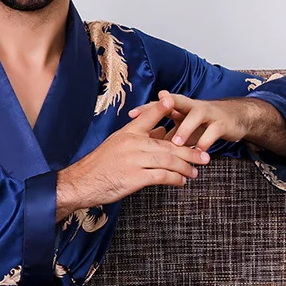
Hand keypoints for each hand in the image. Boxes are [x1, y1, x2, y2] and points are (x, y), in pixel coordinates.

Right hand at [57, 96, 210, 219]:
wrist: (80, 183)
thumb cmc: (98, 166)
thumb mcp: (117, 145)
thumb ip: (139, 137)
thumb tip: (161, 131)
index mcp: (127, 133)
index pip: (148, 116)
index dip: (162, 108)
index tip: (176, 102)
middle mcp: (132, 143)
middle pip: (168, 144)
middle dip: (190, 151)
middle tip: (204, 155)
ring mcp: (133, 160)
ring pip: (168, 160)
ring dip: (185, 167)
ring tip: (195, 171)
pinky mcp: (134, 178)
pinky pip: (161, 176)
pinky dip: (175, 179)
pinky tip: (181, 181)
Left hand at [128, 89, 249, 152]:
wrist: (235, 118)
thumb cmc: (203, 124)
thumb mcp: (182, 126)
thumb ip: (164, 133)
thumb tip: (142, 145)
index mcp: (181, 106)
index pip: (160, 104)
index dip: (146, 108)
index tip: (131, 115)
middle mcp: (193, 106)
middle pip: (177, 102)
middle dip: (164, 108)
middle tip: (152, 121)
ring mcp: (209, 113)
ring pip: (195, 117)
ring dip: (185, 130)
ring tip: (175, 144)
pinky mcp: (222, 124)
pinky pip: (212, 133)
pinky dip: (205, 143)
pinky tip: (198, 154)